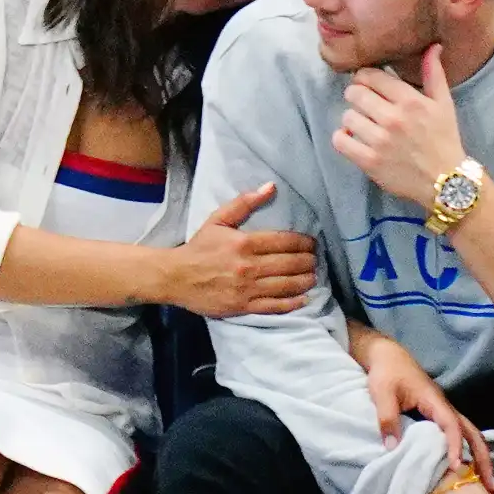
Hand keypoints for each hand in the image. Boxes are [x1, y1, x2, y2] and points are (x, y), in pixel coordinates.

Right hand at [170, 183, 316, 317]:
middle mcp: (249, 266)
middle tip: (316, 259)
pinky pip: (274, 306)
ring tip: (313, 276)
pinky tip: (304, 298)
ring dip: (305, 280)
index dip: (304, 243)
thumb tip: (270, 187)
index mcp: (245, 243)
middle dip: (308, 261)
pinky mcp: (243, 307)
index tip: (312, 243)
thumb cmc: (200, 247)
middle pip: (289, 263)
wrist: (177, 277)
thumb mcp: (218, 220)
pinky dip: (292, 303)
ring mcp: (247, 289)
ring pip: (286, 285)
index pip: (284, 241)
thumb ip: (244, 203)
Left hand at [332, 45, 465, 208]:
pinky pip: (340, 141)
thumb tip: (432, 47)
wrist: (446, 181)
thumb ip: (434, 74)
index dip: (364, 78)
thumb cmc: (444, 139)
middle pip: (355, 94)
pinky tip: (351, 139)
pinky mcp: (369, 162)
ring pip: (347, 116)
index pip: (371, 76)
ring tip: (362, 124)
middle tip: (362, 104)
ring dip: (352, 119)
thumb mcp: (444, 104)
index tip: (367, 85)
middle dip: (356, 96)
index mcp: (410, 101)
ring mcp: (379, 141)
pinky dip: (342, 138)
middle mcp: (393, 118)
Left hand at [363, 333, 493, 492]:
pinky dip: (468, 449)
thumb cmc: (386, 373)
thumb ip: (387, 418)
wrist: (388, 355)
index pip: (451, 424)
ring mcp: (443, 409)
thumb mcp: (382, 393)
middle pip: (471, 431)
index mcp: (434, 400)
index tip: (456, 466)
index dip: (455, 445)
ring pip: (468, 432)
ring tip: (487, 482)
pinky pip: (458, 433)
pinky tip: (467, 466)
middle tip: (491, 485)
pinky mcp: (438, 413)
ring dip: (479, 455)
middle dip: (483, 456)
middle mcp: (444, 405)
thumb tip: (393, 448)